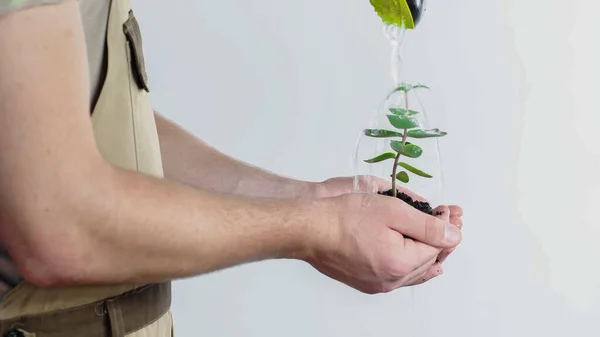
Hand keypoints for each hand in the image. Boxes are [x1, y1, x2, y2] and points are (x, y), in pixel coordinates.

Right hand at [313, 175, 462, 267]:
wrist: (311, 230)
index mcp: (400, 263)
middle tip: (448, 220)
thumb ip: (427, 225)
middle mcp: (391, 280)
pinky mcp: (366, 282)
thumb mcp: (392, 210)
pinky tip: (415, 261)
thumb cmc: (344, 217)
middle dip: (440, 240)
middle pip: (427, 262)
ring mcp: (377, 284)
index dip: (446, 227)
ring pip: (414, 272)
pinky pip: (398, 277)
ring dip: (427, 254)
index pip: (437, 247)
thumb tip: (454, 235)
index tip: (447, 210)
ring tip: (440, 242)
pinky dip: (410, 266)